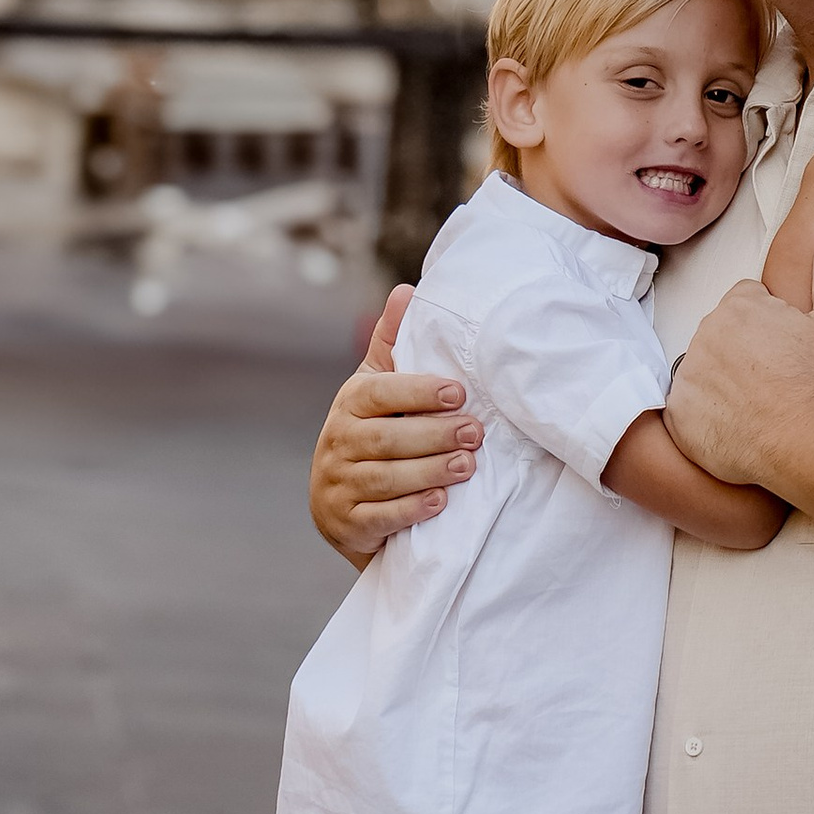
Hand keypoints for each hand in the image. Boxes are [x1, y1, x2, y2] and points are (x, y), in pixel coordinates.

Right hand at [308, 284, 483, 562]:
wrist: (343, 503)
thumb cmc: (374, 431)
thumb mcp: (379, 387)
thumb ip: (393, 343)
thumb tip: (407, 291)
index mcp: (350, 403)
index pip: (379, 392)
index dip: (418, 391)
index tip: (459, 392)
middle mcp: (337, 441)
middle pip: (385, 438)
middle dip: (434, 435)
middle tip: (476, 432)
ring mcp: (338, 484)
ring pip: (384, 478)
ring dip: (429, 472)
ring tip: (469, 465)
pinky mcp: (345, 522)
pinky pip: (378, 517)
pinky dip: (411, 509)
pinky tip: (442, 502)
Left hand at [664, 222, 813, 497]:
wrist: (810, 441)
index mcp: (738, 306)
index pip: (744, 303)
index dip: (768, 326)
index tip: (784, 351)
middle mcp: (705, 334)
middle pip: (719, 335)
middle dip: (740, 351)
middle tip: (773, 379)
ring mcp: (689, 375)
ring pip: (702, 371)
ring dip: (720, 383)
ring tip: (756, 406)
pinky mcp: (679, 415)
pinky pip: (687, 410)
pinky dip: (704, 418)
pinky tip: (735, 427)